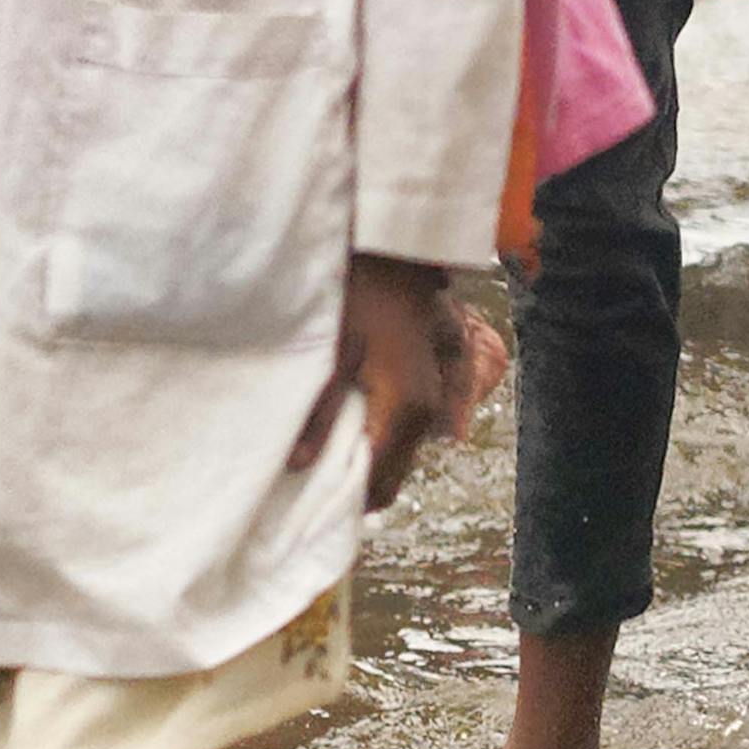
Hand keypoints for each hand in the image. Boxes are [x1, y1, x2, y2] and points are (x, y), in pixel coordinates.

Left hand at [295, 262, 488, 508]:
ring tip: (338, 449)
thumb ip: (317, 413)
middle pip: (400, 469)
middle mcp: (434, 403)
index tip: (315, 508)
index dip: (348, 499)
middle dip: (363, 481)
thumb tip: (298, 466)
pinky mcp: (450, 361)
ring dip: (380, 452)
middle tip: (319, 484)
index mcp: (406, 407)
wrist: (396, 240)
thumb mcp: (328, 351)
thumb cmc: (357, 289)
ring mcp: (447, 382)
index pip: (379, 479)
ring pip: (413, 443)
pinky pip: (430, 413)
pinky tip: (375, 424)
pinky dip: (401, 426)